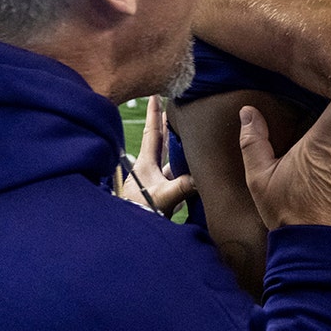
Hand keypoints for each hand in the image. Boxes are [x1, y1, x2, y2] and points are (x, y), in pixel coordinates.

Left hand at [121, 96, 195, 215]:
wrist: (129, 237)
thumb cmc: (140, 214)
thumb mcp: (162, 198)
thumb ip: (181, 187)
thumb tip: (201, 177)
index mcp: (145, 164)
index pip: (151, 132)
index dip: (154, 112)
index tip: (155, 93)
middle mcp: (150, 170)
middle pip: (162, 141)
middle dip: (168, 124)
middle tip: (175, 106)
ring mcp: (156, 182)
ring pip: (171, 159)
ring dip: (181, 148)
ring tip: (193, 134)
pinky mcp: (162, 195)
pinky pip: (178, 178)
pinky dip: (187, 172)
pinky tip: (197, 170)